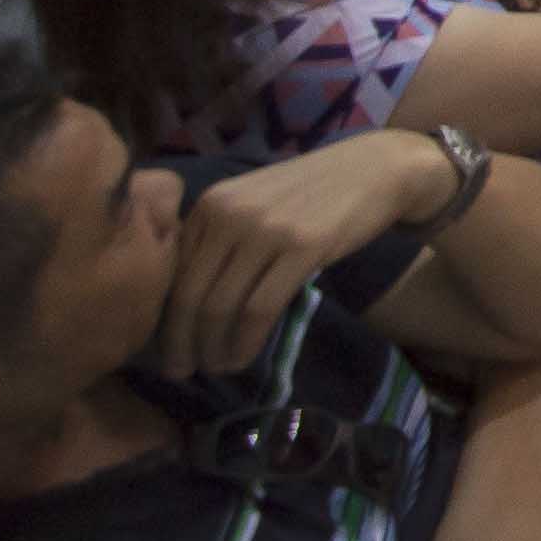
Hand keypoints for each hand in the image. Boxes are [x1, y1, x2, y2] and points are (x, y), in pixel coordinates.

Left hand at [152, 137, 462, 375]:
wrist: (376, 168)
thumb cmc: (312, 192)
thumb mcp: (252, 203)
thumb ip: (216, 237)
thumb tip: (182, 300)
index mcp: (210, 204)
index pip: (171, 275)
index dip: (163, 320)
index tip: (168, 349)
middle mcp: (229, 213)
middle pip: (190, 295)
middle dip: (180, 343)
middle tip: (181, 372)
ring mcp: (266, 229)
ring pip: (220, 307)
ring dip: (212, 348)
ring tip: (216, 367)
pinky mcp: (302, 247)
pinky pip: (258, 309)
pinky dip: (244, 343)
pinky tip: (243, 358)